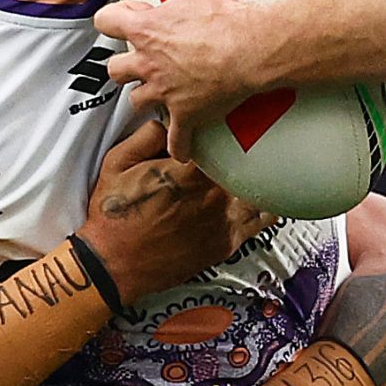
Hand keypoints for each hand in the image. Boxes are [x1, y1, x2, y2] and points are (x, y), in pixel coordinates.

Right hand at [78, 118, 274, 298]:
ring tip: (266, 164)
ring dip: (261, 177)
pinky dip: (269, 207)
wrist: (114, 264)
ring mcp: (223, 220)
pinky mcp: (226, 243)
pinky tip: (271, 196)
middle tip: (253, 138)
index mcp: (189, 171)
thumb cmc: (114, 216)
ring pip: (258, 190)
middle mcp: (212, 195)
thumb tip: (168, 123)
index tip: (227, 122)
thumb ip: (147, 136)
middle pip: (245, 163)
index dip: (226, 130)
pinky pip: (260, 222)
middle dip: (247, 151)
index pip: (223, 141)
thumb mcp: (117, 162)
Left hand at [94, 0, 277, 160]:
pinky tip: (182, 149)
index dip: (111, 20)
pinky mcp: (185, 115)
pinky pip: (175, 138)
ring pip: (139, 102)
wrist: (248, 49)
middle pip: (115, 70)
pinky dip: (178, 144)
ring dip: (147, 99)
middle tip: (141, 62)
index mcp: (144, 29)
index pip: (105, 22)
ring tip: (160, 96)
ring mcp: (164, 92)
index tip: (123, 20)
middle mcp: (146, 63)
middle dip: (124, 67)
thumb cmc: (222, 12)